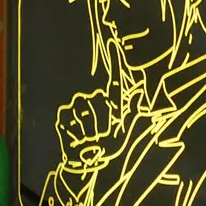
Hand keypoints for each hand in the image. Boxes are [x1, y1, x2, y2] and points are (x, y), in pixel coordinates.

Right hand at [56, 40, 135, 168]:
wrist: (89, 163)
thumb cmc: (108, 148)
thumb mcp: (124, 133)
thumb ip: (133, 112)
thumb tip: (141, 89)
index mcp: (111, 103)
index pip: (114, 80)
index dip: (114, 60)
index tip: (112, 42)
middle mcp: (94, 100)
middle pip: (99, 101)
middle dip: (104, 122)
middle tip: (102, 136)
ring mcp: (77, 107)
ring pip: (86, 112)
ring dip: (91, 130)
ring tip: (91, 139)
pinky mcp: (64, 116)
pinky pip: (71, 120)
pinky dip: (77, 134)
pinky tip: (79, 139)